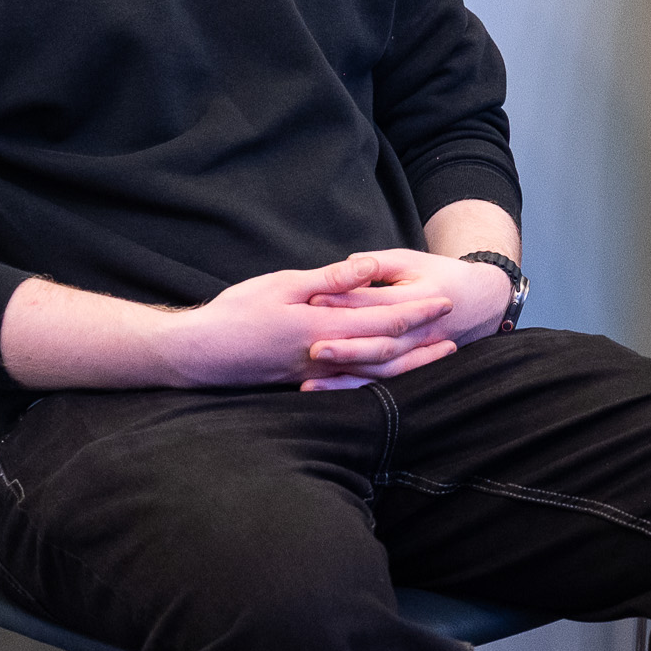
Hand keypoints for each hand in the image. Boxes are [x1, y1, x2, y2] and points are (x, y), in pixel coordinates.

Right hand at [162, 255, 463, 391]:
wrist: (196, 354)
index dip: (416, 312)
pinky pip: (352, 383)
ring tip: (435, 356)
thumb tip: (368, 267)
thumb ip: (329, 280)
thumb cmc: (235, 313)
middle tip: (455, 334)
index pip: (382, 321)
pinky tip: (391, 373)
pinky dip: (378, 378)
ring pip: (373, 373)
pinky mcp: (303, 382)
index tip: (444, 302)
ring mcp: (315, 374)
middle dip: (422, 343)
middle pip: (387, 353)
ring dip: (408, 365)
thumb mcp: (282, 284)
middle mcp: (324, 357)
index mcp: (322, 328)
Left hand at [295, 246, 516, 389]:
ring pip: (384, 369)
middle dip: (348, 348)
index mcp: (422, 297)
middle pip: (383, 342)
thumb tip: (348, 263)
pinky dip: (357, 388)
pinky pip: (386, 382)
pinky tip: (331, 390)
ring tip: (313, 380)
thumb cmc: (441, 275)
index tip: (313, 299)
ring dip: (349, 376)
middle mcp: (424, 330)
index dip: (347, 301)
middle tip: (313, 347)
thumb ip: (380, 262)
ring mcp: (421, 351)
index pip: (380, 302)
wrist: (483, 300)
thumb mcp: (413, 260)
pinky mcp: (414, 365)